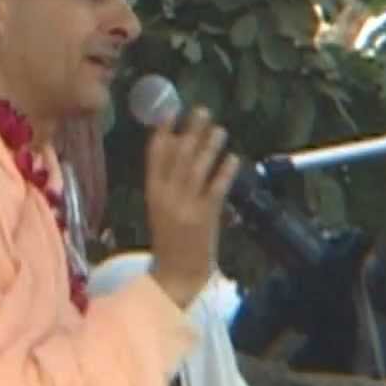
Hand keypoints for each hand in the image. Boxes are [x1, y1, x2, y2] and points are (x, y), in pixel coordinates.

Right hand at [144, 106, 238, 307]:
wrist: (177, 274)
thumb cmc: (169, 239)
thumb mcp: (159, 207)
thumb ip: (165, 181)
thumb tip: (175, 147)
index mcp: (152, 192)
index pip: (156, 156)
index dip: (163, 132)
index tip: (171, 112)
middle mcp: (168, 196)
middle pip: (179, 156)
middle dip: (191, 131)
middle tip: (201, 111)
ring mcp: (187, 206)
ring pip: (199, 169)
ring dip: (210, 146)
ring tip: (219, 129)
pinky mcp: (206, 217)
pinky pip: (216, 189)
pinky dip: (225, 172)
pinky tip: (233, 158)